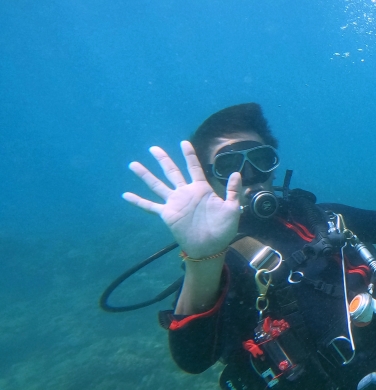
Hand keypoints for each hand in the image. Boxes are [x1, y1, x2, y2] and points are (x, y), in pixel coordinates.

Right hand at [123, 141, 241, 257]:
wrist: (211, 247)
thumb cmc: (223, 229)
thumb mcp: (232, 208)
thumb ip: (233, 191)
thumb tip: (236, 173)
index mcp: (201, 189)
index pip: (194, 168)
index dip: (189, 155)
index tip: (184, 142)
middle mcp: (185, 193)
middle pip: (172, 171)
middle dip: (163, 159)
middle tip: (153, 148)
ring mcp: (175, 203)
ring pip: (157, 185)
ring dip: (145, 175)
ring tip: (133, 164)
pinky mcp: (167, 214)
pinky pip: (150, 206)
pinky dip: (138, 201)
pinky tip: (126, 195)